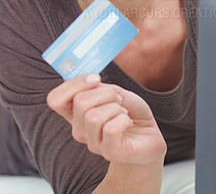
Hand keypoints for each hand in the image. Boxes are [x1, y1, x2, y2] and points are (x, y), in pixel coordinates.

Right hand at [47, 74, 166, 164]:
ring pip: (94, 116)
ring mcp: (93, 144)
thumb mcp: (112, 92)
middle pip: (80, 102)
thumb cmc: (130, 111)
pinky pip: (111, 129)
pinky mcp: (110, 152)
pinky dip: (124, 120)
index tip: (96, 78)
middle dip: (107, 93)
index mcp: (76, 113)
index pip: (55, 99)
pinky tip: (128, 123)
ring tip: (124, 113)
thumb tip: (67, 75)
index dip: (74, 84)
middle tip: (119, 100)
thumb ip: (93, 86)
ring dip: (117, 108)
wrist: (149, 133)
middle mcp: (79, 130)